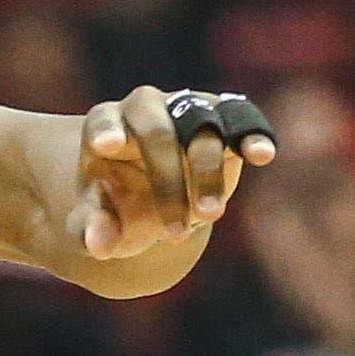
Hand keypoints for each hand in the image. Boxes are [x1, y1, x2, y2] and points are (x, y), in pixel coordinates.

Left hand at [69, 87, 277, 260]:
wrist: (150, 199)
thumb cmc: (116, 204)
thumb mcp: (93, 220)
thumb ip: (92, 229)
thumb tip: (100, 246)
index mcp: (105, 125)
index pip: (103, 120)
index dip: (107, 130)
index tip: (107, 146)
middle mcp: (147, 109)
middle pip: (157, 131)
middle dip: (166, 180)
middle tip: (173, 234)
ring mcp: (187, 111)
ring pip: (202, 127)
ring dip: (208, 172)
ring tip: (209, 215)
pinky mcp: (224, 123)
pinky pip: (241, 120)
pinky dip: (253, 134)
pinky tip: (262, 154)